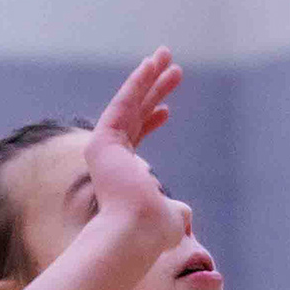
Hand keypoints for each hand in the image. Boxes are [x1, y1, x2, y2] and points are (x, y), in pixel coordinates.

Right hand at [83, 51, 187, 256]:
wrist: (136, 234)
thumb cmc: (154, 232)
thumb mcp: (171, 217)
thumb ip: (175, 208)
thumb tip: (185, 211)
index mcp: (125, 172)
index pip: (137, 139)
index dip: (151, 120)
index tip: (167, 109)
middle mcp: (112, 157)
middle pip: (136, 113)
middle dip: (155, 88)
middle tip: (171, 67)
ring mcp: (106, 148)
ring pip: (131, 102)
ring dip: (149, 78)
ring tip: (167, 55)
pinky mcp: (104, 141)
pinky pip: (123, 103)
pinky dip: (137, 83)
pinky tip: (151, 64)